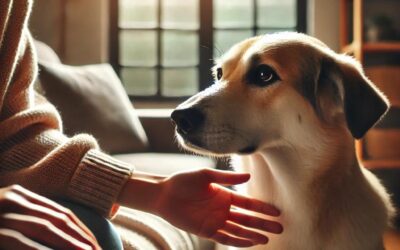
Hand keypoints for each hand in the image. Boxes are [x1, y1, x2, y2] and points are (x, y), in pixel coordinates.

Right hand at [0, 185, 99, 249]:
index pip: (61, 212)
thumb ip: (32, 218)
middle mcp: (15, 200)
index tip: (96, 243)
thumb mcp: (10, 216)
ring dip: (69, 243)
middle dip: (81, 237)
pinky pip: (20, 241)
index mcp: (22, 195)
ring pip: (44, 228)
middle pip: (58, 219)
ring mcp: (2, 214)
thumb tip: (64, 234)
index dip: (81, 229)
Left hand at [156, 169, 281, 246]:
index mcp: (224, 195)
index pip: (248, 203)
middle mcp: (222, 209)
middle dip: (263, 223)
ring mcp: (215, 221)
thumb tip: (249, 177)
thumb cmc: (183, 181)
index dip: (262, 207)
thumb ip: (226, 178)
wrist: (164, 194)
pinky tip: (251, 243)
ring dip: (253, 234)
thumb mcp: (206, 175)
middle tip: (280, 227)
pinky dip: (238, 241)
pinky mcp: (207, 231)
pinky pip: (225, 238)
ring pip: (239, 230)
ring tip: (268, 239)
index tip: (277, 211)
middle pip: (247, 218)